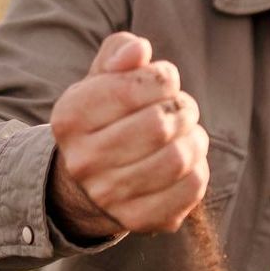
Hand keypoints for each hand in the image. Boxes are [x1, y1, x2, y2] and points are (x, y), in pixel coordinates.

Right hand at [47, 32, 209, 236]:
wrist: (88, 183)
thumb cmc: (107, 116)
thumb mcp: (103, 77)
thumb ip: (120, 51)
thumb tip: (139, 50)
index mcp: (71, 116)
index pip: (135, 86)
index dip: (163, 78)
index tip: (163, 83)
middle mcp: (83, 160)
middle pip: (161, 124)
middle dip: (183, 108)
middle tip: (180, 110)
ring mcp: (109, 195)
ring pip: (179, 158)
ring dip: (195, 139)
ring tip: (185, 134)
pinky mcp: (139, 220)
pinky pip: (191, 188)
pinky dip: (198, 168)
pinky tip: (186, 163)